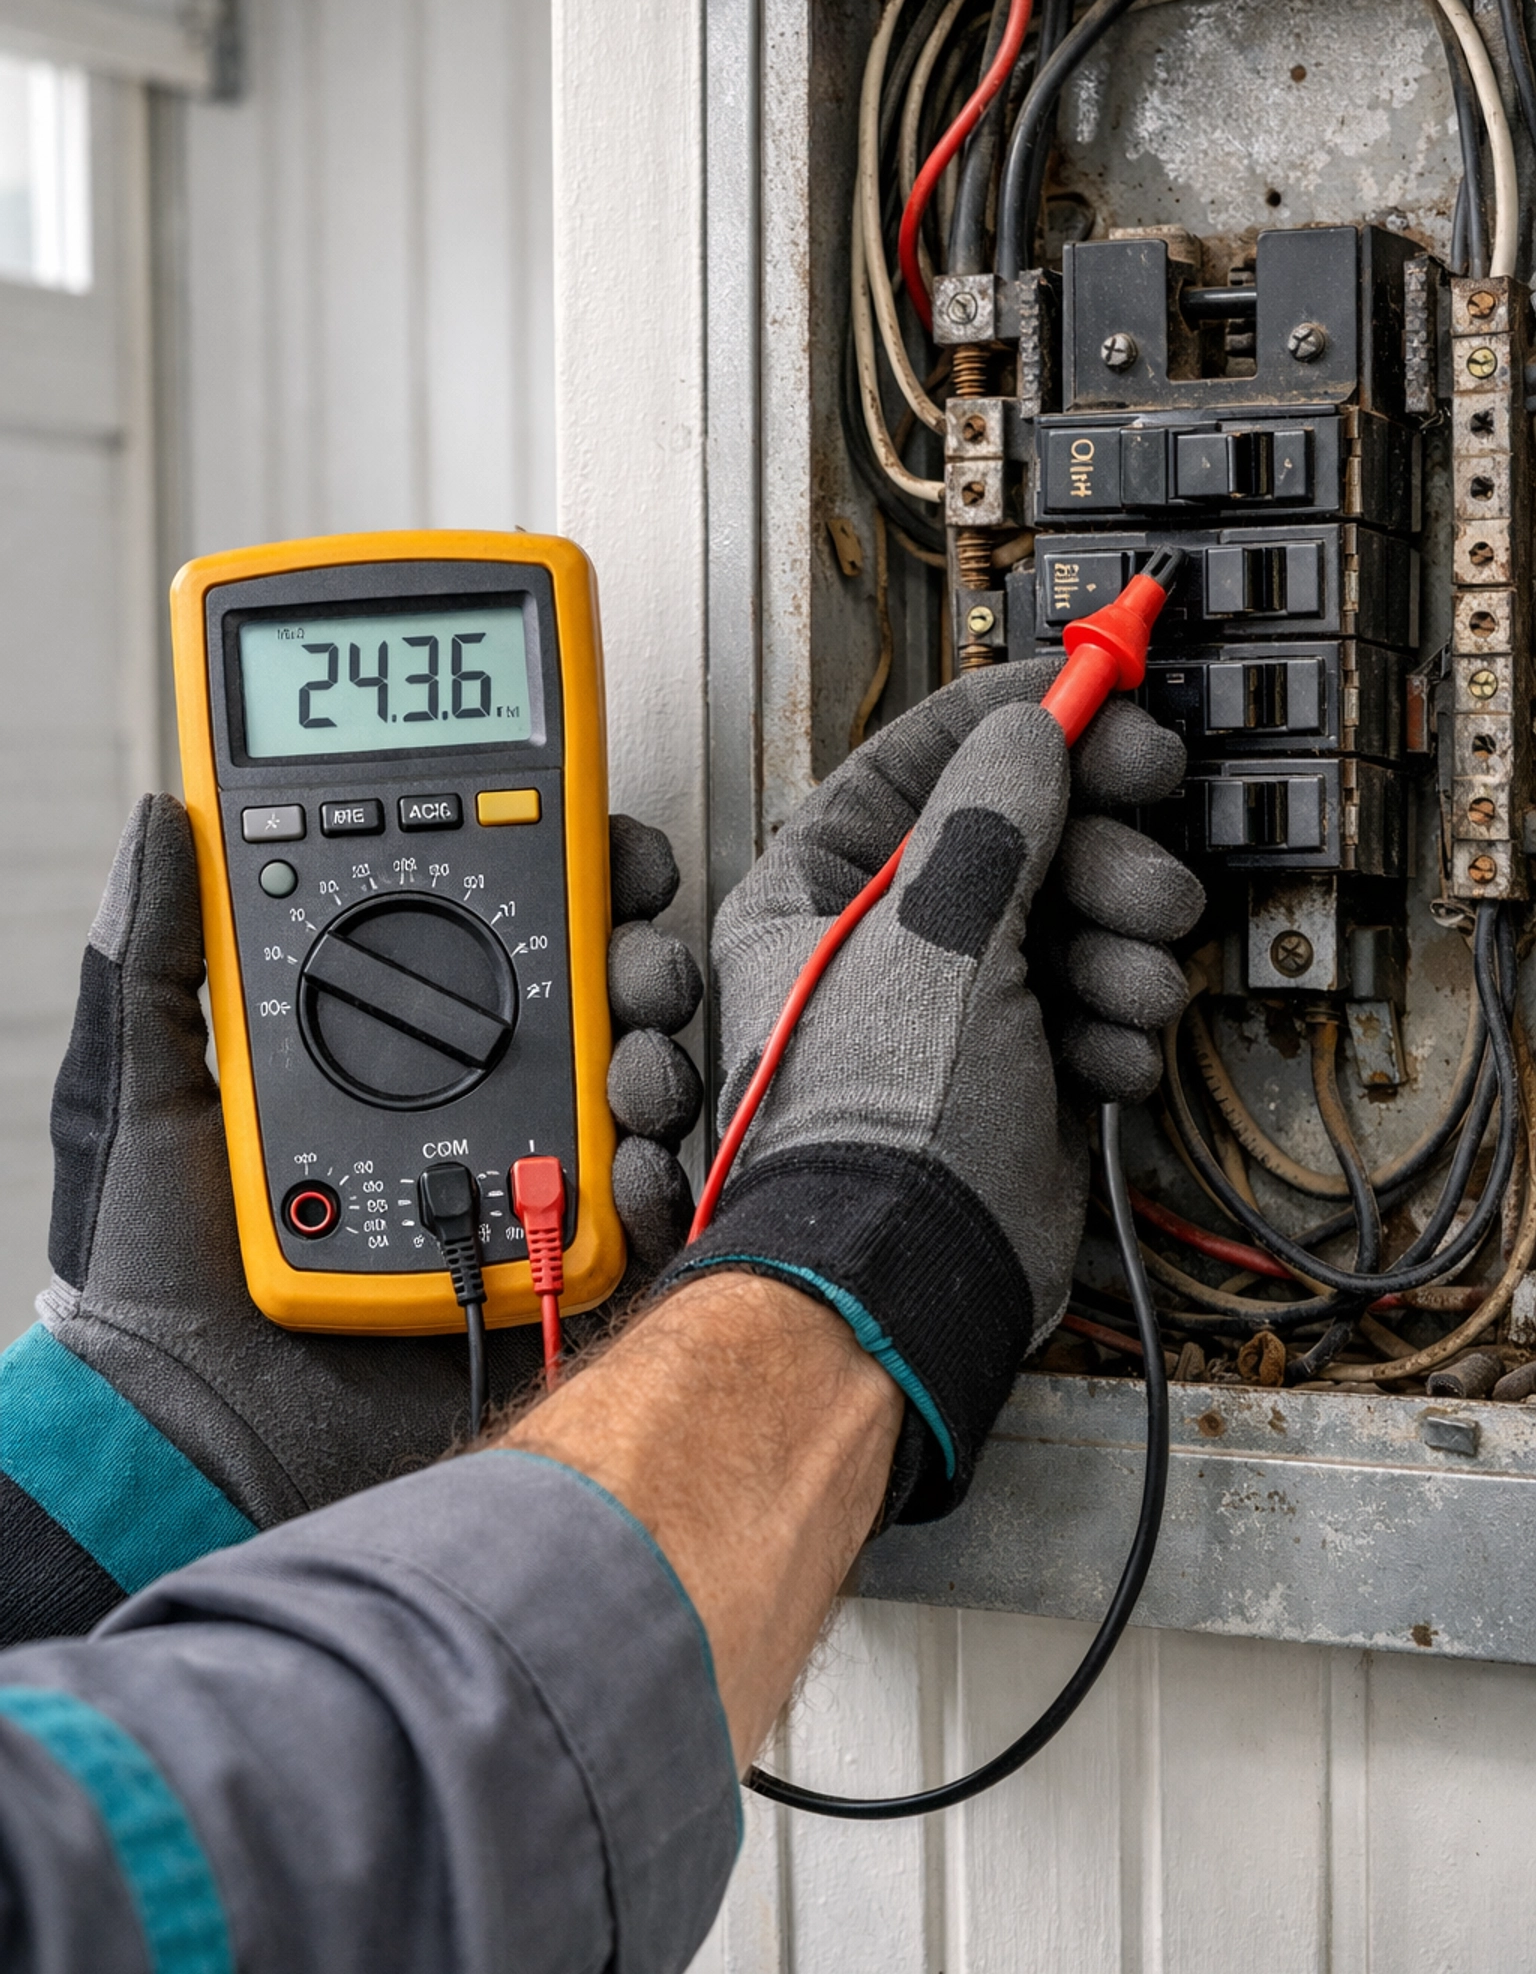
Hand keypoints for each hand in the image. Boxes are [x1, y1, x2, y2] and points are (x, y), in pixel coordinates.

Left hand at [35, 797, 700, 1548]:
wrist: (192, 1430)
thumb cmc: (158, 1276)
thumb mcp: (148, 1093)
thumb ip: (160, 957)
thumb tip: (168, 824)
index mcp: (394, 1043)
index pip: (502, 927)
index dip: (573, 874)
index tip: (611, 848)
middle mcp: (474, 1100)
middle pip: (597, 998)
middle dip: (641, 960)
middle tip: (638, 962)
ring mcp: (520, 1181)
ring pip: (635, 1090)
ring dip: (658, 1058)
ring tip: (633, 1071)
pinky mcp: (551, 1271)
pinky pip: (640, 1216)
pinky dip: (658, 1181)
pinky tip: (633, 1164)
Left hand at [664, 663, 1201, 1521]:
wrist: (910, 1279)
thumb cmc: (878, 1127)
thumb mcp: (934, 932)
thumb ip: (992, 815)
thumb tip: (1032, 732)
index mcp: (822, 885)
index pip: (925, 755)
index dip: (1018, 716)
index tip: (1101, 693)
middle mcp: (889, 933)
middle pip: (1021, 827)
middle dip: (1096, 845)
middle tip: (1144, 848)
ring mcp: (960, 999)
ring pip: (1075, 911)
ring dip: (1116, 943)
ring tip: (1114, 986)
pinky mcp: (1023, 1063)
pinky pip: (1097, 997)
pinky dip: (1116, 1021)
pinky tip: (1101, 1055)